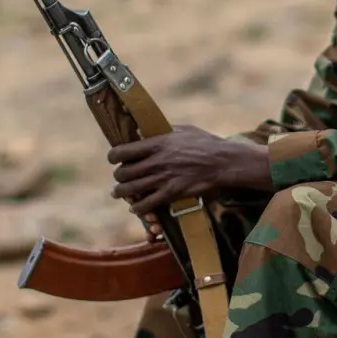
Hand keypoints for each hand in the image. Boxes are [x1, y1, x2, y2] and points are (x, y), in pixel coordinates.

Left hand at [107, 125, 271, 215]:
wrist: (222, 161)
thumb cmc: (204, 142)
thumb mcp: (182, 129)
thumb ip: (161, 131)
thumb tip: (143, 130)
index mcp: (156, 143)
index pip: (122, 151)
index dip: (113, 156)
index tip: (114, 158)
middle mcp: (156, 162)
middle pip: (123, 173)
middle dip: (118, 176)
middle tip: (120, 177)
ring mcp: (163, 179)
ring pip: (130, 190)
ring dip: (121, 193)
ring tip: (119, 193)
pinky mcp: (171, 193)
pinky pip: (147, 205)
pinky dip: (138, 208)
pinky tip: (136, 207)